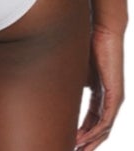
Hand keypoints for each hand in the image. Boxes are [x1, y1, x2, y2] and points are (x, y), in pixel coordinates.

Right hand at [76, 25, 125, 149]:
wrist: (103, 31)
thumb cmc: (88, 44)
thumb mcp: (75, 68)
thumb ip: (70, 81)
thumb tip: (54, 87)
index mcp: (101, 94)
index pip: (92, 120)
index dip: (81, 132)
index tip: (70, 141)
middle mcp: (110, 99)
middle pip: (99, 129)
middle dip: (87, 142)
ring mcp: (114, 98)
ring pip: (104, 128)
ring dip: (90, 141)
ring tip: (77, 149)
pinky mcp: (115, 95)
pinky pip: (106, 119)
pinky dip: (95, 131)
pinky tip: (84, 138)